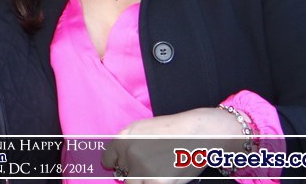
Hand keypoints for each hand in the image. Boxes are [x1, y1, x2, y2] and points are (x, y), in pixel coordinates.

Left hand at [101, 108, 243, 182]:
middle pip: (122, 174)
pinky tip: (166, 176)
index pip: (107, 159)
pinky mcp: (156, 182)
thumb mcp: (142, 127)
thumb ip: (127, 142)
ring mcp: (142, 169)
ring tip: (160, 169)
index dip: (115, 164)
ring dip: (143, 180)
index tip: (122, 166)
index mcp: (124, 138)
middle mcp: (130, 153)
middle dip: (133, 172)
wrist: (198, 133)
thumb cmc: (172, 129)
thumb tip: (114, 161)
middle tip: (151, 164)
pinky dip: (154, 183)